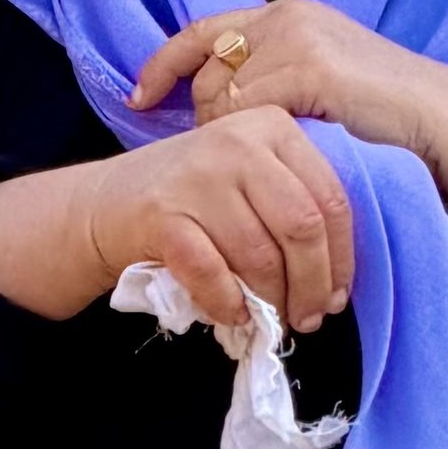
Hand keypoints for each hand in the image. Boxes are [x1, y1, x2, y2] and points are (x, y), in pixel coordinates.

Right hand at [81, 107, 354, 335]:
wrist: (105, 204)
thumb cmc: (192, 199)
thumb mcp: (250, 178)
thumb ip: (295, 203)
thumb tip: (338, 281)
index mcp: (271, 127)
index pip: (329, 198)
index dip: (341, 258)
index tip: (337, 296)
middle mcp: (237, 142)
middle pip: (302, 226)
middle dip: (312, 285)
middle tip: (308, 319)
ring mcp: (198, 176)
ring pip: (260, 255)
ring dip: (271, 302)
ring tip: (270, 321)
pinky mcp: (162, 214)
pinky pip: (213, 273)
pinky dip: (228, 304)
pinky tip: (232, 314)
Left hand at [131, 0, 447, 167]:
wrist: (441, 122)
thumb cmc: (382, 117)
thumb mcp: (317, 83)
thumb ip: (272, 78)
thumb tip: (214, 107)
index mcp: (286, 14)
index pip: (202, 32)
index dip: (164, 65)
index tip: (139, 98)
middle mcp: (287, 17)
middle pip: (207, 73)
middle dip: (206, 119)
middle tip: (233, 159)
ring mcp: (299, 39)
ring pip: (222, 96)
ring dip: (233, 138)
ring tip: (264, 165)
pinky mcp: (311, 68)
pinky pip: (248, 113)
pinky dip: (255, 143)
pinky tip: (279, 160)